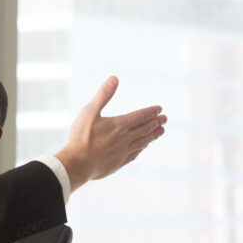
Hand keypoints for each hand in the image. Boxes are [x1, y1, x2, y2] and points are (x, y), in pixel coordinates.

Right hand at [54, 76, 166, 191]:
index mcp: (120, 125)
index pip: (141, 116)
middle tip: (165, 119)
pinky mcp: (118, 163)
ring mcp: (123, 152)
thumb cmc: (81, 137)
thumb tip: (114, 78)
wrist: (77, 164)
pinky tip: (143, 148)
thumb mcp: (90, 111)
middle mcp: (125, 138)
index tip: (160, 109)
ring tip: (160, 132)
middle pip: (145, 129)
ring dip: (152, 136)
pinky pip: (134, 154)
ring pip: (143, 142)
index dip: (151, 112)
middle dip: (156, 123)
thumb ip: (103, 95)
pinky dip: (141, 149)